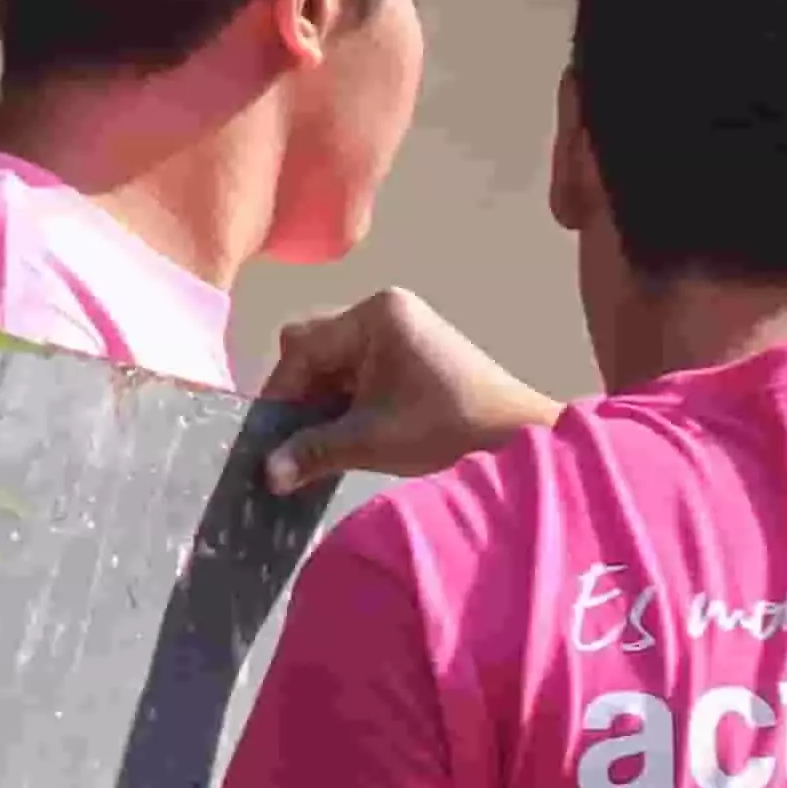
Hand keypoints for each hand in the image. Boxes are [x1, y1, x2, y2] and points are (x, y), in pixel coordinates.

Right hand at [263, 290, 562, 492]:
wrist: (519, 441)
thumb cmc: (447, 430)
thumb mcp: (370, 440)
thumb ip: (312, 451)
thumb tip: (267, 474)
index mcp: (376, 315)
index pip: (303, 345)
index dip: (283, 392)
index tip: (271, 436)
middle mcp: (387, 312)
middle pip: (317, 349)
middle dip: (304, 397)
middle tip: (296, 442)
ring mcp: (404, 331)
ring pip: (338, 365)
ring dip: (326, 404)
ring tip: (322, 445)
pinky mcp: (415, 356)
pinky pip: (364, 373)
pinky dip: (351, 403)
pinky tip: (349, 436)